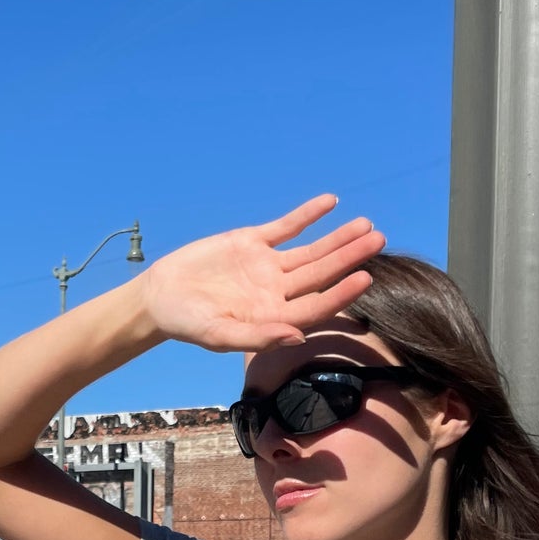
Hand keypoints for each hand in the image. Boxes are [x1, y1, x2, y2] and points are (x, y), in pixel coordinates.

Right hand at [136, 195, 386, 353]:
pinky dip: (307, 215)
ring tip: (366, 226)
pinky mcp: (253, 243)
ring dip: (338, 238)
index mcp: (274, 317)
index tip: (365, 278)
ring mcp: (267, 267)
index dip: (341, 293)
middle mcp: (278, 292)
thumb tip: (296, 337)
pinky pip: (286, 227)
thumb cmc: (187, 323)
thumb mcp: (219, 335)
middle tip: (378, 241)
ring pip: (311, 251)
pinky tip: (331, 202)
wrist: (161, 296)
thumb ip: (258, 337)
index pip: (317, 305)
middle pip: (322, 274)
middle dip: (349, 258)